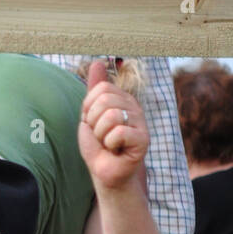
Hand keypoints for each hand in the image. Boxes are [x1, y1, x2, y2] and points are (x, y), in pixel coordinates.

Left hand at [78, 59, 149, 189]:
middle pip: (104, 101)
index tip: (93, 122)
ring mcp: (140, 122)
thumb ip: (94, 89)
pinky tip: (117, 150)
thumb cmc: (98, 145)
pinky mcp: (144, 139)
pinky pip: (118, 133)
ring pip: (111, 116)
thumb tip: (98, 62)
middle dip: (94, 122)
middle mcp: (134, 107)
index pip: (100, 89)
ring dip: (101, 135)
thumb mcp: (90, 114)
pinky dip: (110, 145)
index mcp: (122, 98)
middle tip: (101, 136)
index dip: (89, 108)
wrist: (105, 171)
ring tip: (108, 143)